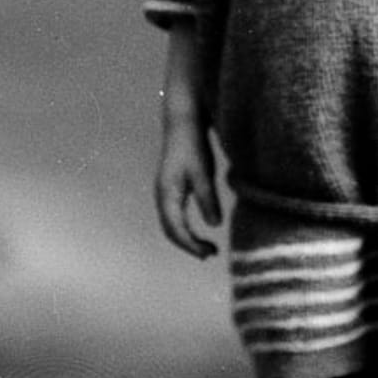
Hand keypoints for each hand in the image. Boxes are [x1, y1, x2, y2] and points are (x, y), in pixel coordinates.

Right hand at [155, 118, 220, 257]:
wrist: (182, 124)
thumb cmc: (193, 145)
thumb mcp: (204, 172)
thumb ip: (208, 198)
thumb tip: (215, 225)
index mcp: (167, 193)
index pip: (176, 228)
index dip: (191, 244)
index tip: (209, 253)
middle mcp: (161, 196)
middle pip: (170, 230)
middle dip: (188, 245)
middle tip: (210, 254)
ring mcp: (164, 193)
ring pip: (170, 225)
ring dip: (186, 239)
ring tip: (206, 248)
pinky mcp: (170, 190)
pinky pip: (173, 217)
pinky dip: (184, 229)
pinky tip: (198, 232)